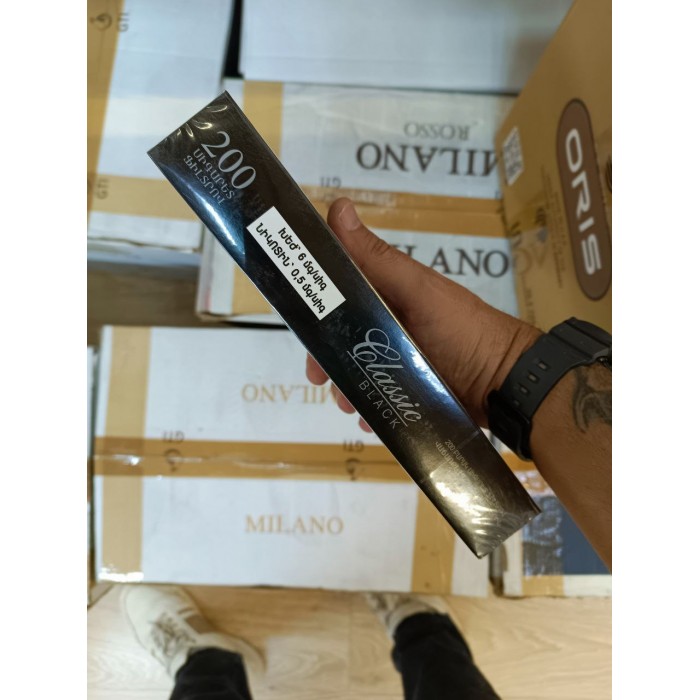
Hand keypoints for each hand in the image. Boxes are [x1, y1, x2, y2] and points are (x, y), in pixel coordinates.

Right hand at [305, 198, 541, 428]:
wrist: (505, 385)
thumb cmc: (463, 330)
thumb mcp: (417, 291)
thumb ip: (377, 259)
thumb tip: (338, 206)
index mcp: (386, 292)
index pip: (337, 292)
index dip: (315, 307)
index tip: (301, 328)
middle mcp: (388, 323)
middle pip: (341, 337)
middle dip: (326, 358)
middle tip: (320, 379)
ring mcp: (397, 358)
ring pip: (354, 370)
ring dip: (345, 387)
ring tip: (351, 405)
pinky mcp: (406, 388)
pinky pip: (376, 396)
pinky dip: (367, 406)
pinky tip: (368, 418)